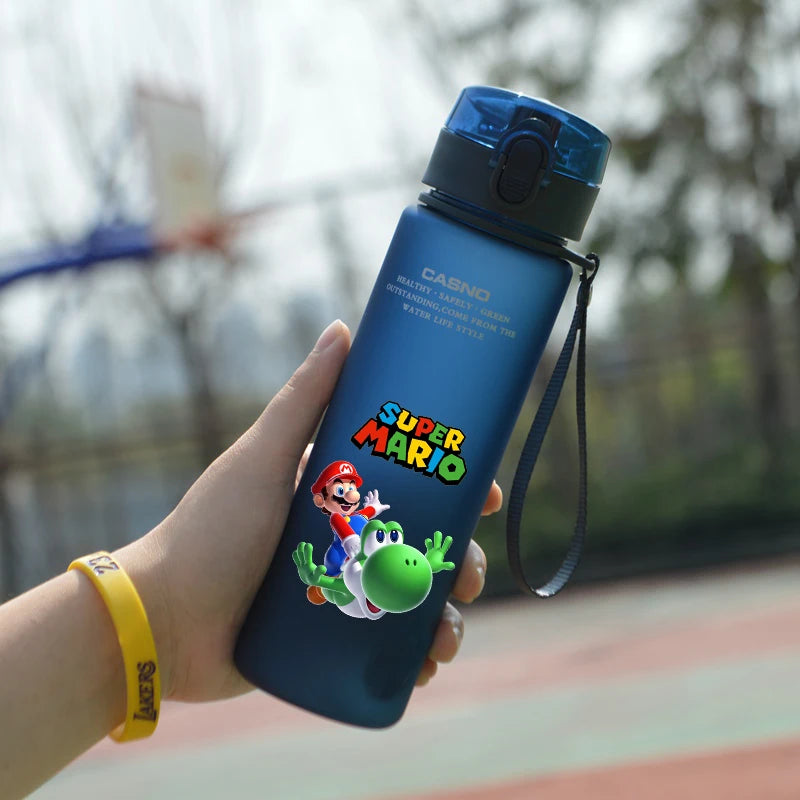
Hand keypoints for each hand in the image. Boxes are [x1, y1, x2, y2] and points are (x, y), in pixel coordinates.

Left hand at [115, 320, 500, 701]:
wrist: (164, 622)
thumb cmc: (211, 531)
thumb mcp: (262, 458)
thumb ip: (302, 399)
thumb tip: (341, 328)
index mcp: (334, 491)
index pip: (411, 482)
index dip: (455, 487)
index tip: (486, 495)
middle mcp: (342, 536)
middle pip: (421, 542)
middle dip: (456, 557)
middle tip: (467, 576)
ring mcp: (339, 588)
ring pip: (412, 595)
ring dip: (443, 614)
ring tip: (446, 635)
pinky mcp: (330, 636)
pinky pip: (386, 644)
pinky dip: (415, 653)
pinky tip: (428, 664)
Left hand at [363, 489, 389, 515]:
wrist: (370, 512)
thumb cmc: (376, 509)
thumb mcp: (382, 508)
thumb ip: (385, 507)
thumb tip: (389, 506)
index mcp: (375, 499)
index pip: (375, 494)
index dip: (375, 492)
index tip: (375, 490)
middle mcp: (371, 500)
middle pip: (370, 495)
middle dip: (370, 493)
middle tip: (369, 492)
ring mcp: (367, 502)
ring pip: (366, 498)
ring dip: (366, 498)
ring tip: (365, 497)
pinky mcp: (365, 505)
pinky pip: (364, 504)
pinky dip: (364, 504)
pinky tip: (364, 504)